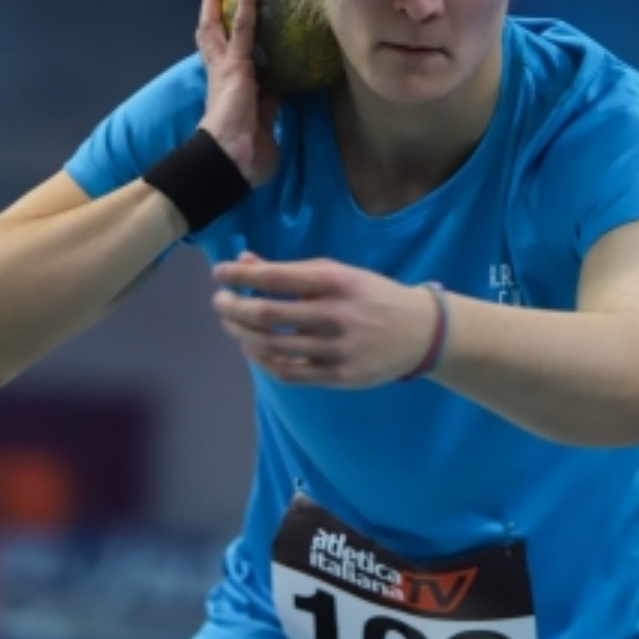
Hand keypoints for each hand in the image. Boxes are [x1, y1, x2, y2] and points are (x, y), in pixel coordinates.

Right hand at [196, 0, 279, 186]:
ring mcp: (226, 67)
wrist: (231, 159)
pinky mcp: (236, 63)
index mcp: (227, 92)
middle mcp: (222, 75)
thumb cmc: (246, 154)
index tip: (235, 28)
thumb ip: (267, 107)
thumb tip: (278, 94)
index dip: (229, 42)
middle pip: (213, 37)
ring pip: (224, 25)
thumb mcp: (261, 125)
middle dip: (214, 14)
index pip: (227, 60)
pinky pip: (243, 26)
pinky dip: (247, 2)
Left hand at [211, 252, 441, 386]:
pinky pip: (289, 372)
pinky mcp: (339, 376)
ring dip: (243, 334)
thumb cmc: (371, 295)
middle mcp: (334, 314)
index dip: (240, 275)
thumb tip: (244, 261)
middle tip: (219, 301)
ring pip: (273, 346)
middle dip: (234, 307)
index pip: (275, 277)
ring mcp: (336, 349)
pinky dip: (264, 361)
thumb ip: (292, 270)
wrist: (419, 332)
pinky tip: (254, 348)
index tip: (218, 273)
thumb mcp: (338, 272)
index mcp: (335, 281)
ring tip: (232, 324)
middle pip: (268, 314)